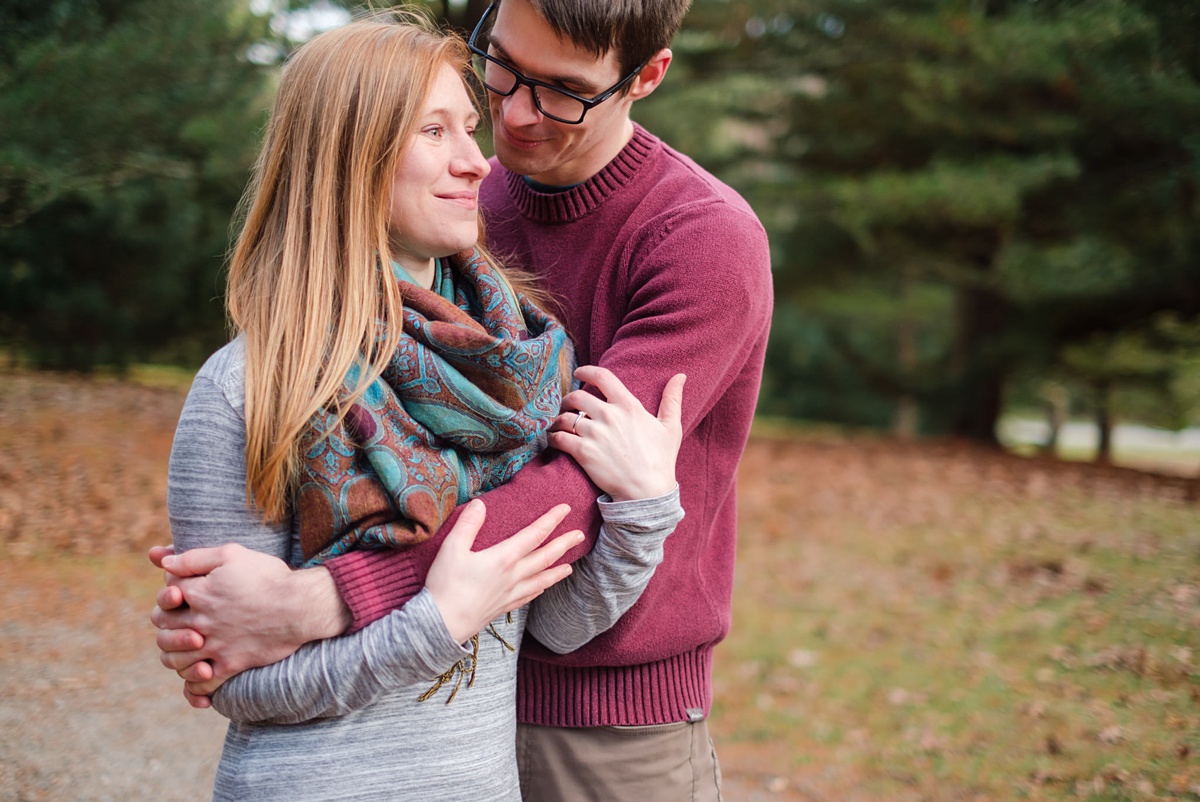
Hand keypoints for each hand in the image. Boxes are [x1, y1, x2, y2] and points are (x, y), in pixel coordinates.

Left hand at [147, 543, 350, 707]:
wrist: (300, 605)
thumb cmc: (268, 576)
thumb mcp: (231, 554)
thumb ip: (193, 558)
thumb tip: (164, 563)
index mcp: (198, 593)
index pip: (166, 595)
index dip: (171, 591)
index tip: (184, 590)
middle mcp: (200, 621)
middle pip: (163, 627)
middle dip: (167, 621)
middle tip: (181, 618)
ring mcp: (214, 646)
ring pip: (174, 659)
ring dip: (174, 652)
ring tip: (187, 646)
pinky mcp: (231, 664)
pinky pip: (202, 684)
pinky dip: (195, 685)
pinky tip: (201, 674)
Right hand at [426, 500, 581, 643]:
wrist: (442, 624)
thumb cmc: (446, 585)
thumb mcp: (452, 549)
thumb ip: (468, 524)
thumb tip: (481, 503)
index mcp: (503, 559)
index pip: (534, 535)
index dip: (551, 520)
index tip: (565, 509)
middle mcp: (513, 576)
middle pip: (545, 557)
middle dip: (564, 544)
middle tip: (580, 535)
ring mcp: (510, 594)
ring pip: (541, 580)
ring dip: (557, 572)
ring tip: (570, 567)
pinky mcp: (503, 607)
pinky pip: (528, 597)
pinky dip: (539, 590)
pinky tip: (541, 589)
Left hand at [548, 367, 684, 501]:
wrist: (647, 492)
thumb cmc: (661, 460)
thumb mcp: (671, 427)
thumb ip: (672, 399)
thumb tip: (680, 376)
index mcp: (628, 406)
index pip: (602, 377)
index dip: (586, 371)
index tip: (579, 373)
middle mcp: (609, 416)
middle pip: (576, 396)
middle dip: (568, 399)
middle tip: (566, 406)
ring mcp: (595, 434)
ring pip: (564, 417)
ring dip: (558, 419)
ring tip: (558, 424)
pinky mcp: (583, 453)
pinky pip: (559, 437)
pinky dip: (553, 437)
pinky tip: (554, 439)